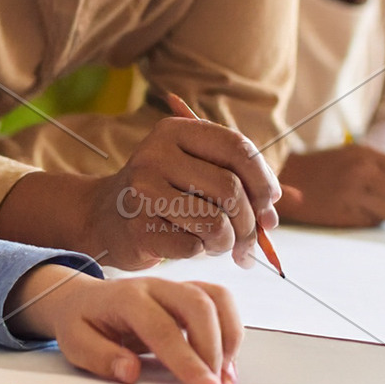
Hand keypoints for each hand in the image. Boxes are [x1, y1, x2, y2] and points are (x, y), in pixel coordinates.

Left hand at [7, 263, 241, 383]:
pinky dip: (231, 329)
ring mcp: (175, 285)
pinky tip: (226, 361)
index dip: (186, 358)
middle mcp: (155, 285)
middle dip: (214, 347)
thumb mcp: (75, 343)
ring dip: (229, 336)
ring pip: (216, 297)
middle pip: (198, 304)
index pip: (162, 327)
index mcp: (126, 297)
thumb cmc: (81, 322)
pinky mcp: (189, 292)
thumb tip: (130, 372)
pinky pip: (220, 300)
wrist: (82, 299)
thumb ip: (101, 357)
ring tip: (226, 375)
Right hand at [80, 115, 281, 269]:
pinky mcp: (138, 228)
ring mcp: (143, 190)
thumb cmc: (166, 194)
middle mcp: (156, 154)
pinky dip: (200, 252)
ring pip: (216, 223)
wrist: (106, 217)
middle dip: (249, 222)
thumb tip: (278, 212)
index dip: (263, 179)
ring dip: (226, 242)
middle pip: (230, 189)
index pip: (237, 148)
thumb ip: (242, 184)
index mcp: (176, 131)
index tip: (270, 203)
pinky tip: (187, 246)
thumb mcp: (198, 172)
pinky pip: (193, 248)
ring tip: (218, 244)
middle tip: (248, 239)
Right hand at [277, 144, 384, 227]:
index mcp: (367, 153)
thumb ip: (383, 167)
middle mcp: (361, 170)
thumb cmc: (326, 168)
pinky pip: (371, 221)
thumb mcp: (354, 156)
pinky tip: (359, 213)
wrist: (288, 176)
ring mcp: (351, 191)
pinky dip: (371, 220)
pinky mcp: (341, 211)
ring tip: (382, 213)